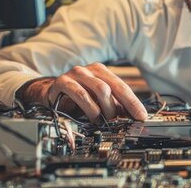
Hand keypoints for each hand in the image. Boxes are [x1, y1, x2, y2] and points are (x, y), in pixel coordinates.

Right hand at [20, 62, 147, 120]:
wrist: (48, 93)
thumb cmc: (75, 97)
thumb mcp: (96, 101)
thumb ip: (113, 105)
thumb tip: (131, 117)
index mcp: (101, 72)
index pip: (122, 87)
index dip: (134, 102)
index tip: (142, 116)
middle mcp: (90, 70)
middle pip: (114, 86)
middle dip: (123, 106)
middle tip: (124, 120)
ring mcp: (76, 74)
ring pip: (100, 89)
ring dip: (106, 108)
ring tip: (106, 119)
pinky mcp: (62, 82)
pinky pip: (80, 93)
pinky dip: (90, 107)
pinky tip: (93, 116)